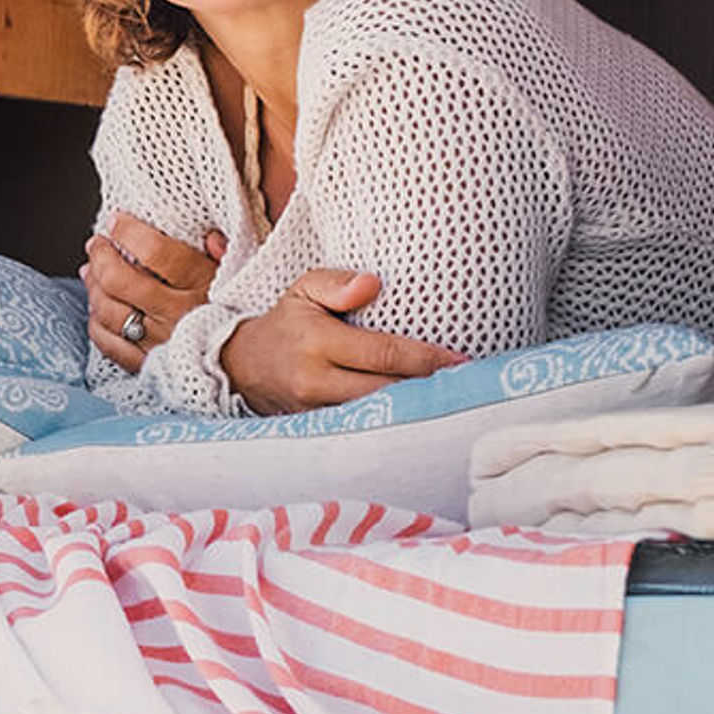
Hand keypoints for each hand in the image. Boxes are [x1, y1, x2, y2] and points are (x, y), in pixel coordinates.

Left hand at [83, 215, 226, 372]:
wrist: (247, 364)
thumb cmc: (241, 314)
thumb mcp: (239, 276)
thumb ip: (225, 253)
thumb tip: (209, 237)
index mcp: (201, 286)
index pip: (155, 252)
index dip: (128, 232)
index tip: (117, 220)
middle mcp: (177, 314)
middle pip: (119, 280)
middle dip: (100, 256)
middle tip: (97, 243)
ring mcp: (160, 341)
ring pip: (109, 311)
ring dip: (93, 286)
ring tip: (91, 270)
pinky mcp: (149, 365)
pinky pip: (110, 344)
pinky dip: (96, 323)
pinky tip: (97, 306)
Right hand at [221, 270, 467, 414]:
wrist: (243, 366)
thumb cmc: (287, 323)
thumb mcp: (303, 289)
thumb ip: (336, 282)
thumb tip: (373, 282)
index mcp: (318, 342)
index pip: (384, 354)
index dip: (427, 359)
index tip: (462, 360)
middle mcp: (316, 382)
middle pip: (388, 392)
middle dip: (429, 390)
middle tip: (470, 385)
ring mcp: (317, 413)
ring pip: (378, 418)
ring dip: (416, 411)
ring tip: (454, 402)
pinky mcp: (319, 432)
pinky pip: (364, 430)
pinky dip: (394, 424)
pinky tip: (421, 418)